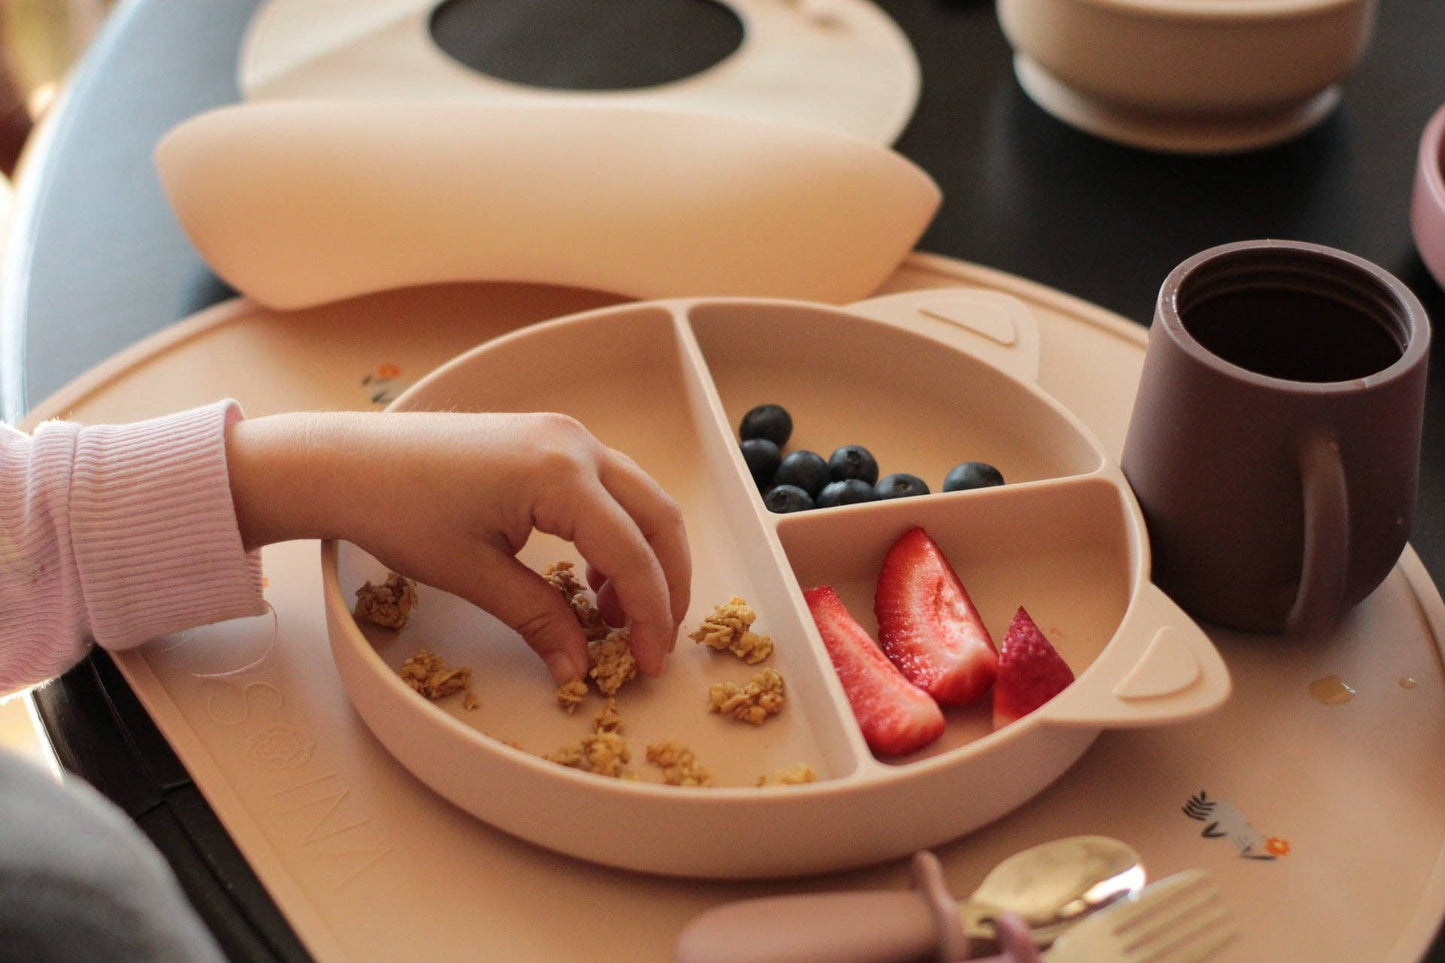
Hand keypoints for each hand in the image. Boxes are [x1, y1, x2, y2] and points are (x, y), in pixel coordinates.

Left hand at [226, 411, 689, 683]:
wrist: (346, 462)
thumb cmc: (399, 509)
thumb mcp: (473, 575)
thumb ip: (538, 619)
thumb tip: (578, 667)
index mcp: (560, 474)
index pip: (632, 552)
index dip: (649, 614)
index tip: (648, 661)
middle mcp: (575, 445)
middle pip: (658, 517)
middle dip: (668, 583)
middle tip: (656, 639)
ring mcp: (565, 437)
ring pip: (639, 500)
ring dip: (643, 558)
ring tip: (614, 616)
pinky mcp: (548, 441)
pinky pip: (608, 489)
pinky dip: (615, 534)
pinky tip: (590, 577)